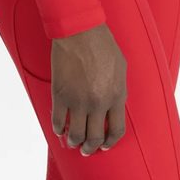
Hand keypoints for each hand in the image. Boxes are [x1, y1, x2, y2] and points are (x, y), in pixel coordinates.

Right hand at [50, 22, 126, 155]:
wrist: (80, 30)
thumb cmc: (102, 43)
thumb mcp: (121, 67)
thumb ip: (119, 89)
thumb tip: (115, 107)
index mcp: (116, 95)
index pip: (116, 130)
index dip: (110, 142)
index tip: (104, 146)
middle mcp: (98, 103)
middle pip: (94, 137)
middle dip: (90, 147)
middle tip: (86, 149)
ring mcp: (78, 101)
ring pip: (76, 135)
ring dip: (74, 142)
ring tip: (72, 142)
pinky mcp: (61, 95)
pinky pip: (58, 121)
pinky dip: (58, 130)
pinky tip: (59, 130)